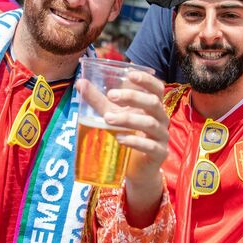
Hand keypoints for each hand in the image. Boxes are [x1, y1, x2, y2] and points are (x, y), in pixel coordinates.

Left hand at [76, 70, 168, 226]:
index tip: (129, 73)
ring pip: (150, 124)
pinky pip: (150, 146)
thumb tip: (80, 83)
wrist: (136, 169)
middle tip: (111, 95)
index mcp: (152, 107)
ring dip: (128, 119)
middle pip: (153, 103)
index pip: (156, 88)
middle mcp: (160, 119)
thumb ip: (99, 101)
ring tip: (108, 119)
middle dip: (133, 97)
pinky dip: (135, 142)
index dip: (146, 80)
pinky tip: (120, 139)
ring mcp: (161, 137)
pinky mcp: (159, 154)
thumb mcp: (112, 116)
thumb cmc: (127, 136)